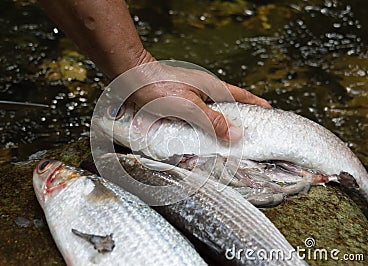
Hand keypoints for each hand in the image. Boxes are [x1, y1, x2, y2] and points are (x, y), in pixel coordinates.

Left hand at [125, 59, 270, 141]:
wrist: (130, 79)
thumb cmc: (159, 87)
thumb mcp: (189, 106)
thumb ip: (212, 120)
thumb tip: (236, 134)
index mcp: (211, 88)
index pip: (240, 96)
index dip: (255, 104)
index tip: (268, 111)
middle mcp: (202, 92)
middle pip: (226, 107)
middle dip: (237, 121)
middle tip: (247, 136)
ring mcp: (189, 98)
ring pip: (209, 116)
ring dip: (216, 128)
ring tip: (224, 144)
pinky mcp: (177, 105)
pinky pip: (194, 120)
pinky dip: (199, 130)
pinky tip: (197, 141)